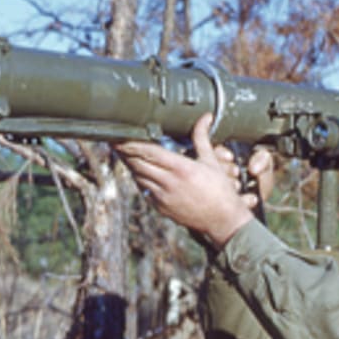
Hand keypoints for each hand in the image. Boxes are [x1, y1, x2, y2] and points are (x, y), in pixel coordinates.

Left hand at [115, 114, 264, 247]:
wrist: (223, 221)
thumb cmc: (220, 191)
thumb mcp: (211, 162)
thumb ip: (202, 138)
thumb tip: (205, 117)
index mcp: (181, 169)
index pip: (148, 152)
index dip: (131, 143)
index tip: (119, 136)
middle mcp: (169, 183)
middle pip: (137, 164)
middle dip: (124, 152)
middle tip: (115, 141)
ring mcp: (163, 198)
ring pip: (138, 177)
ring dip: (131, 165)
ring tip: (125, 153)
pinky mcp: (161, 208)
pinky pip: (145, 190)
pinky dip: (140, 179)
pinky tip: (140, 171)